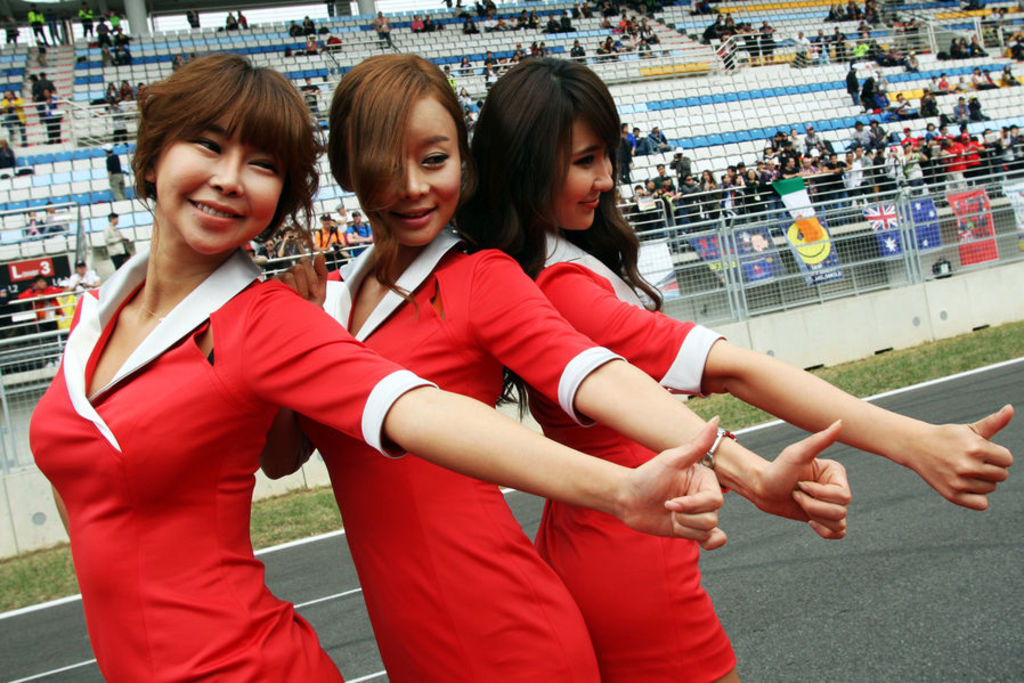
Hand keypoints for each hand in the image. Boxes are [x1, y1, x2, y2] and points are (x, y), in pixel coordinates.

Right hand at [274, 252, 327, 306]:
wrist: (299, 324)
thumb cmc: (308, 309)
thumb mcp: (320, 292)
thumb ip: (321, 272)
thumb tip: (320, 255)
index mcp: (301, 273)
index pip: (305, 262)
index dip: (311, 277)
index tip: (314, 292)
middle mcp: (289, 274)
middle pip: (298, 268)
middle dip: (305, 286)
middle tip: (305, 298)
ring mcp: (279, 280)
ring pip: (289, 275)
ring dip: (296, 291)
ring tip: (296, 301)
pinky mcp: (269, 287)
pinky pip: (277, 282)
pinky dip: (286, 293)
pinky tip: (288, 300)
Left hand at [619, 419, 726, 548]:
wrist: (628, 498)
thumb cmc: (647, 476)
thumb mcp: (672, 460)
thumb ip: (697, 445)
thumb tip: (716, 419)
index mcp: (706, 479)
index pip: (714, 500)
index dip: (693, 505)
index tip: (671, 502)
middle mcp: (705, 496)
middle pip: (711, 517)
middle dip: (686, 516)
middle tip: (667, 506)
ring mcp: (699, 513)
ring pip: (707, 529)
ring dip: (684, 526)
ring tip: (668, 514)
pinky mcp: (692, 529)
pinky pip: (713, 539)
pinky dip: (711, 542)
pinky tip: (705, 541)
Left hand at [750, 421, 849, 538]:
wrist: (762, 487)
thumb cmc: (778, 469)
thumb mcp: (797, 454)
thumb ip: (819, 440)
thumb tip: (840, 422)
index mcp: (836, 473)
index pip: (844, 496)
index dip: (820, 495)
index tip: (800, 485)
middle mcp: (837, 488)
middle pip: (841, 511)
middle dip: (814, 506)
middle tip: (796, 495)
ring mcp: (831, 503)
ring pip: (839, 522)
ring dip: (814, 516)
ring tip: (799, 503)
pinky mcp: (825, 517)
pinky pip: (838, 533)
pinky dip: (825, 531)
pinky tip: (809, 522)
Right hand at [903, 404, 1013, 509]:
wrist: (917, 446)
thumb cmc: (947, 437)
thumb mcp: (970, 429)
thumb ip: (994, 422)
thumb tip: (1011, 408)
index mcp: (976, 448)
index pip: (1007, 459)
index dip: (998, 455)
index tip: (984, 452)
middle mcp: (968, 466)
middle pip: (1002, 475)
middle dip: (991, 467)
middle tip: (973, 461)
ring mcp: (960, 482)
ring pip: (991, 488)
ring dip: (983, 481)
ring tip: (966, 471)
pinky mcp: (953, 495)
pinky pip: (982, 504)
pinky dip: (978, 497)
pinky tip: (967, 485)